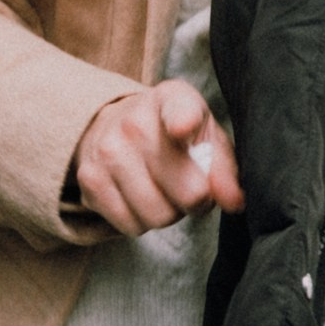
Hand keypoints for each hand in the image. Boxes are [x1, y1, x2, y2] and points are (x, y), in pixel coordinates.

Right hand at [72, 79, 243, 235]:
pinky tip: (141, 198)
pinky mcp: (89, 179)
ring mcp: (108, 150)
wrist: (113, 126)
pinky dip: (141, 222)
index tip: (182, 128)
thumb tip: (234, 202)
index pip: (179, 110)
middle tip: (190, 188)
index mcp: (173, 100)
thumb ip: (224, 168)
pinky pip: (130, 226)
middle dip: (195, 200)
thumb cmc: (172, 135)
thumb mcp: (206, 137)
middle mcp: (135, 120)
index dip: (183, 121)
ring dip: (169, 214)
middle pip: (187, 191)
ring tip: (164, 192)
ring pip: (158, 215)